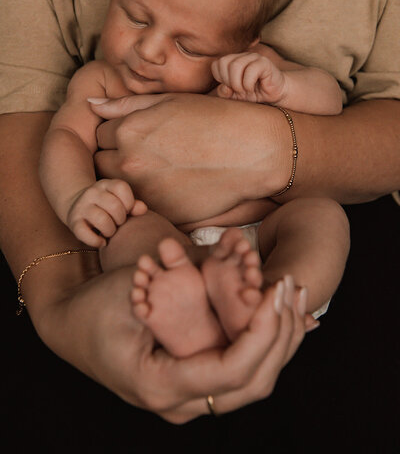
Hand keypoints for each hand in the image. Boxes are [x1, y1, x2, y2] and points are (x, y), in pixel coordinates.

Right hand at [37, 266, 308, 422]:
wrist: (68, 326)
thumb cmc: (94, 307)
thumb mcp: (133, 289)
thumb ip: (184, 280)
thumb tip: (240, 259)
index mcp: (160, 385)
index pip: (232, 371)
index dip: (262, 332)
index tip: (275, 292)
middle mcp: (178, 404)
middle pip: (253, 382)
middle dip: (280, 335)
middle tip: (290, 288)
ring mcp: (188, 399)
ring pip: (255, 380)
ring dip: (280, 338)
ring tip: (293, 294)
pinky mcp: (194, 383)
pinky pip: (242, 370)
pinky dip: (266, 341)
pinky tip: (284, 314)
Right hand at [67, 179, 146, 247]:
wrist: (77, 206)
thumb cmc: (106, 206)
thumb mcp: (119, 201)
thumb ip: (133, 205)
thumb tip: (143, 209)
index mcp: (106, 184)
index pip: (121, 187)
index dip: (129, 203)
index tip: (126, 210)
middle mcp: (92, 193)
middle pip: (114, 206)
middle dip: (121, 219)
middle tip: (118, 223)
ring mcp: (81, 206)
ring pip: (101, 220)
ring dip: (110, 230)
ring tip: (110, 231)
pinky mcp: (73, 222)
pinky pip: (84, 233)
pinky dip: (96, 241)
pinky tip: (102, 242)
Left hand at [91, 94, 291, 224]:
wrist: (254, 151)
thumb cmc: (214, 119)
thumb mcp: (168, 102)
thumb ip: (125, 106)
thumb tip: (90, 106)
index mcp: (128, 132)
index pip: (100, 134)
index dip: (119, 132)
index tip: (141, 132)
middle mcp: (130, 165)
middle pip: (102, 163)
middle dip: (117, 157)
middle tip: (149, 152)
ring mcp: (146, 194)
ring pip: (119, 188)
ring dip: (131, 180)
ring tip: (161, 168)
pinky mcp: (164, 214)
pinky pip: (144, 207)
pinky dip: (152, 198)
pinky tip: (174, 184)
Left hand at [212, 52, 285, 102]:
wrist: (274, 95)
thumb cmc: (253, 93)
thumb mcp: (234, 96)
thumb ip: (224, 92)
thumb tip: (224, 87)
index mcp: (233, 61)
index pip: (217, 64)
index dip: (220, 78)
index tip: (230, 87)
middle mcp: (242, 56)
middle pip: (224, 62)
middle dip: (228, 81)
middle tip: (238, 90)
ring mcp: (253, 57)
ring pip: (236, 65)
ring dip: (238, 83)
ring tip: (245, 90)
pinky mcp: (264, 62)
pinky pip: (250, 70)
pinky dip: (248, 84)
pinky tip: (252, 89)